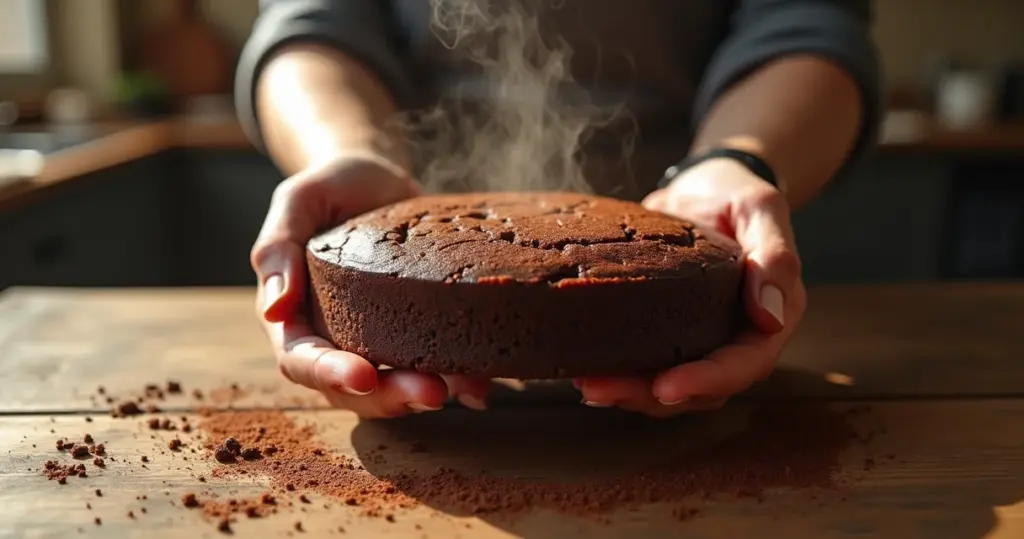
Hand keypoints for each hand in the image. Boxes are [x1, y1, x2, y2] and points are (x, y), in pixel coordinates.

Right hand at [251, 152, 491, 417]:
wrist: (380, 179)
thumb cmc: (333, 185)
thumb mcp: (298, 199)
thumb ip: (277, 247)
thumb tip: (274, 311)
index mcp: (296, 316)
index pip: (301, 360)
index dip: (330, 374)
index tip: (364, 376)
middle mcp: (335, 339)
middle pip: (354, 389)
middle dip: (391, 397)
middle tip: (432, 393)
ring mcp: (377, 343)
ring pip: (395, 388)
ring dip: (428, 396)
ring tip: (466, 390)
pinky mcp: (416, 335)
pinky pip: (434, 368)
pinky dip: (459, 383)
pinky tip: (483, 387)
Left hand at [575, 157, 806, 416]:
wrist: (704, 186)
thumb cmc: (736, 193)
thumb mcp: (761, 209)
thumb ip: (775, 256)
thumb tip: (772, 317)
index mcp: (770, 318)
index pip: (745, 364)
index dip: (707, 381)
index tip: (666, 388)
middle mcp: (736, 338)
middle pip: (701, 389)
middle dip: (650, 395)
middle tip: (601, 390)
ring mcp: (699, 339)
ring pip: (669, 386)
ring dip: (628, 392)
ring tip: (586, 385)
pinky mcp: (666, 332)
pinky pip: (646, 364)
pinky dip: (618, 372)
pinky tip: (583, 370)